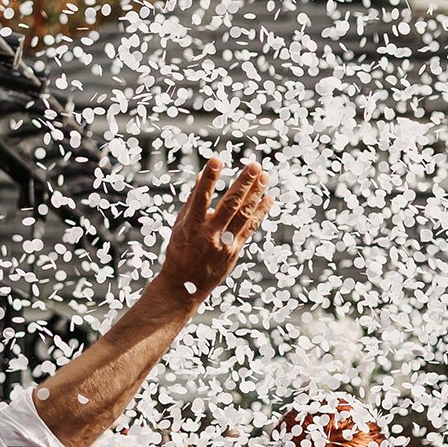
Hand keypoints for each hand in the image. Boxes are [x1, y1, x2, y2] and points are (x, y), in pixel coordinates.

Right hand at [156, 156, 271, 303]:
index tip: (216, 159)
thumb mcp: (179, 226)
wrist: (184, 286)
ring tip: (265, 176)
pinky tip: (268, 198)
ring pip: (243, 215)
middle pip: (229, 205)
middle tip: (255, 165)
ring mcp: (224, 243)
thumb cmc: (179, 252)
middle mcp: (209, 234)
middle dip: (243, 184)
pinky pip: (250, 228)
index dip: (208, 178)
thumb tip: (199, 176)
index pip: (200, 197)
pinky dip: (260, 212)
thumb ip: (192, 202)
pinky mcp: (235, 251)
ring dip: (256, 194)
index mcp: (191, 226)